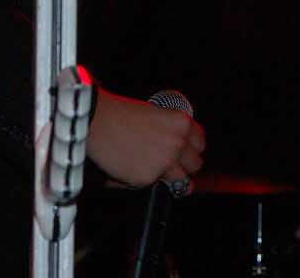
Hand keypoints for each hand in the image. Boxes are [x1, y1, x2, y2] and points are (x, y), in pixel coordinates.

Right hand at [86, 89, 206, 190]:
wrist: (99, 122)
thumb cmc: (121, 114)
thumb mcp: (156, 113)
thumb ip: (171, 131)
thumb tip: (178, 148)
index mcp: (182, 124)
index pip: (200, 142)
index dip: (191, 148)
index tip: (187, 152)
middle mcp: (178, 143)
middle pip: (196, 164)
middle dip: (185, 165)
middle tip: (172, 164)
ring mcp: (165, 163)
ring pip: (183, 181)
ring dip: (173, 179)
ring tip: (158, 173)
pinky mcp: (149, 178)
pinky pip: (156, 186)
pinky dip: (146, 182)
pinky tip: (134, 170)